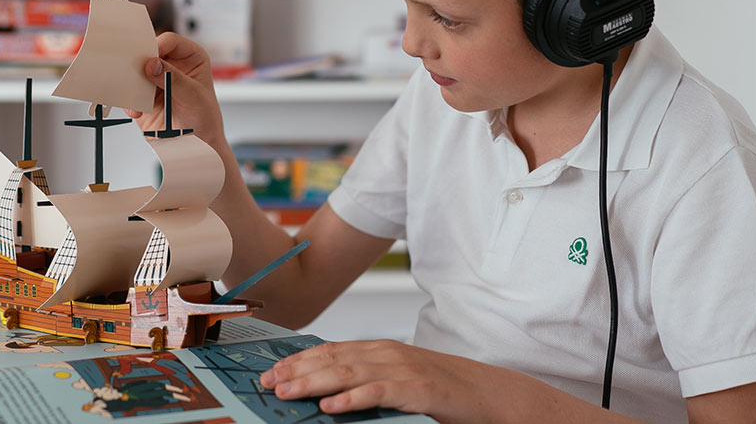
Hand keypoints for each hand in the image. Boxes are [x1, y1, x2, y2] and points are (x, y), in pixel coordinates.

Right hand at [124, 32, 227, 152]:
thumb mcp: (194, 97)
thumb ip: (174, 80)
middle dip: (139, 63)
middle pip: (149, 53)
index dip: (158, 47)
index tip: (149, 60)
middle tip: (133, 72)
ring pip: (135, 72)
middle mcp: (171, 65)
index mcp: (190, 57)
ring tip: (136, 95)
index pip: (170, 42)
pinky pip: (129, 92)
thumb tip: (153, 64)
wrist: (195, 146)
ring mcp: (155, 80)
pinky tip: (136, 110)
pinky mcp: (143, 97)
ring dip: (132, 82)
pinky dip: (129, 100)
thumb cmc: (204, 120)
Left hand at [258, 340, 554, 423]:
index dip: (297, 360)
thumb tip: (327, 391)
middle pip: (332, 358)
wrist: (487, 393)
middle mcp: (387, 353)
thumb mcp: (397, 378)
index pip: (330, 350)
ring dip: (313, 383)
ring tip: (288, 392)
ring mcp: (402, 368)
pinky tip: (331, 406)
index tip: (270, 371)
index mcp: (380, 350)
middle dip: (296, 370)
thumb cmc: (441, 390)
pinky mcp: (417, 389)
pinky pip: (378, 392)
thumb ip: (366, 379)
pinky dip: (352, 398)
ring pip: (348, 372)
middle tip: (268, 383)